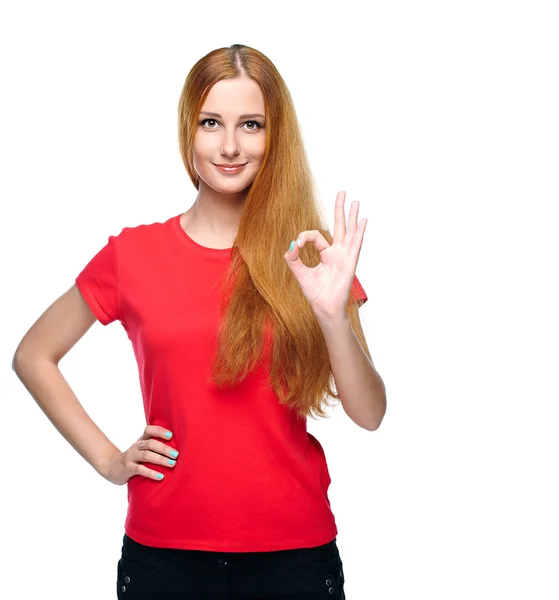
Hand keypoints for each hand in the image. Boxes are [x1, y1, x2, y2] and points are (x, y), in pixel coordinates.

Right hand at [102, 425, 177, 485]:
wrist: (112, 467)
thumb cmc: (135, 458)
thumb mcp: (143, 450)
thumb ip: (155, 447)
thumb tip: (178, 449)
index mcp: (141, 440)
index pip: (149, 430)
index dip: (160, 431)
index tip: (171, 435)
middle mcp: (136, 446)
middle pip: (150, 444)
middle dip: (164, 448)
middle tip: (176, 454)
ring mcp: (131, 456)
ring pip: (146, 455)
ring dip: (161, 459)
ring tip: (173, 464)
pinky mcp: (128, 468)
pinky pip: (140, 470)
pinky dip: (151, 473)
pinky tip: (161, 476)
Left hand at [283, 191, 367, 320]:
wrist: (325, 307)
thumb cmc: (315, 293)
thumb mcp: (300, 274)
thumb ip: (293, 259)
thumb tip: (291, 245)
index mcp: (326, 254)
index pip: (316, 236)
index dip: (305, 237)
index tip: (297, 245)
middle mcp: (337, 253)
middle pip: (339, 226)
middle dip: (340, 209)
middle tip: (342, 192)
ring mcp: (345, 256)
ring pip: (349, 232)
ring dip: (352, 216)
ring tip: (355, 201)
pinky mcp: (350, 262)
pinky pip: (355, 244)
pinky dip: (359, 232)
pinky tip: (363, 220)